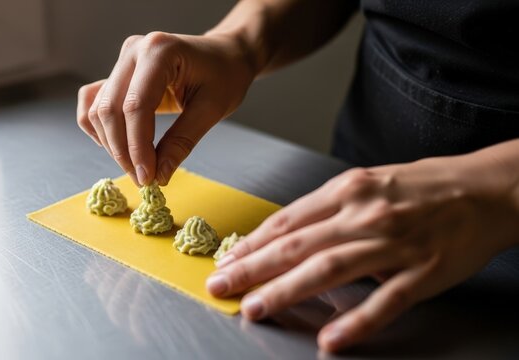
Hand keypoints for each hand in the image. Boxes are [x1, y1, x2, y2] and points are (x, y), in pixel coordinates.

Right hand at [77, 31, 254, 185]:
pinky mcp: (117, 73)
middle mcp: (133, 51)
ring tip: (137, 166)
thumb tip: (159, 175)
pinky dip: (99, 128)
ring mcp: (122, 60)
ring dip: (112, 145)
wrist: (224, 55)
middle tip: (144, 179)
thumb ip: (182, 141)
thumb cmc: (225, 76)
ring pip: (97, 110)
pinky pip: (92, 102)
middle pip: (110, 110)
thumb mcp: (212, 109)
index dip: (137, 147)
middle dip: (123, 151)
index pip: (136, 106)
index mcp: (159, 51)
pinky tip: (119, 146)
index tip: (147, 177)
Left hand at [207, 156, 518, 351]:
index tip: (227, 260)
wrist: (484, 189)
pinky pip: (384, 301)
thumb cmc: (422, 186)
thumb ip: (326, 208)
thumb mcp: (367, 182)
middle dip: (252, 268)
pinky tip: (330, 339)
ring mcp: (394, 244)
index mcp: (348, 190)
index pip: (287, 221)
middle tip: (221, 287)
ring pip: (329, 270)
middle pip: (297, 246)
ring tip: (256, 308)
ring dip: (287, 291)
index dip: (252, 244)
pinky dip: (355, 321)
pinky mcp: (422, 273)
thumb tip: (284, 234)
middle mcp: (365, 215)